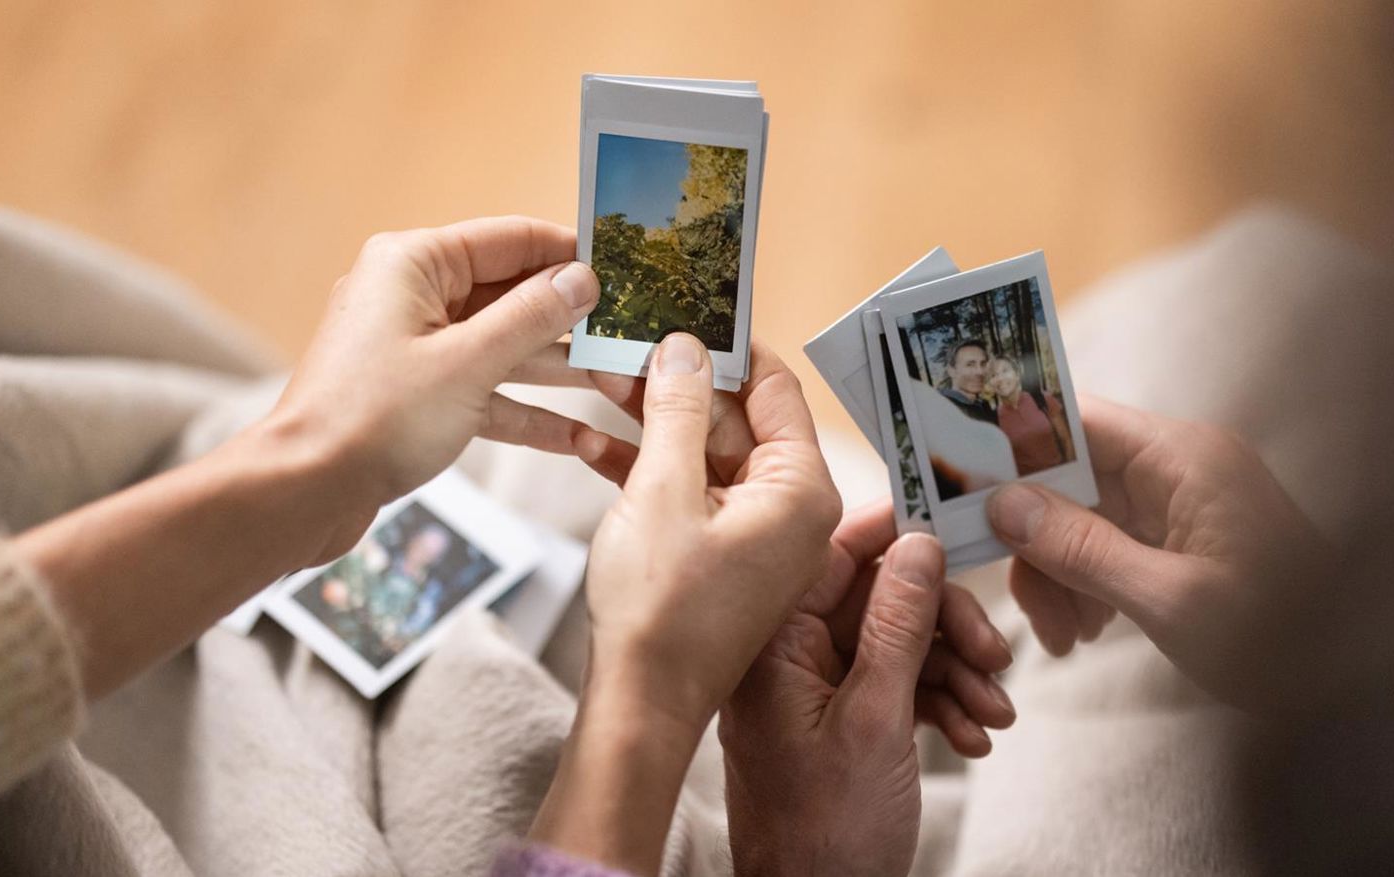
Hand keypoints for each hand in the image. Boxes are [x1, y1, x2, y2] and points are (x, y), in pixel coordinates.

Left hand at [266, 216, 633, 561]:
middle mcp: (412, 295)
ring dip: (559, 370)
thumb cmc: (372, 419)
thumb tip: (582, 279)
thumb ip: (532, 317)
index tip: (626, 270)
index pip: (512, 239)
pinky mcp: (417, 394)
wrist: (304, 492)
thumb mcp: (469, 363)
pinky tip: (579, 437)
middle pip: (513, 295)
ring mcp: (414, 346)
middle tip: (633, 337)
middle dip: (574, 321)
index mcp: (414, 263)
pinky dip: (526, 412)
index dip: (571, 254)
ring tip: (620, 385)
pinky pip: (485, 391)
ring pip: (504, 347)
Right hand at [530, 334, 842, 873]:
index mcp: (802, 490)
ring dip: (654, 421)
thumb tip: (686, 347)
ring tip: (598, 378)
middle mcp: (794, 511)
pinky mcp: (724, 559)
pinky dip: (650, 469)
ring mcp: (759, 538)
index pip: (775, 388)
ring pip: (708, 455)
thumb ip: (678, 410)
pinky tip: (591, 442)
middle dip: (679, 382)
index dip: (727, 345)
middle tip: (626, 341)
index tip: (685, 309)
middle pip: (739, 419)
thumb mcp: (663, 489)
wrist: (641, 705)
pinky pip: (693, 495)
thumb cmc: (661, 610)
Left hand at [720, 512, 1013, 876]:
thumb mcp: (876, 718)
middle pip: (879, 601)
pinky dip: (942, 705)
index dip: (896, 539)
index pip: (833, 557)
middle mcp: (788, 662)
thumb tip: (917, 544)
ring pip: (899, 646)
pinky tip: (974, 736)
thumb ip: (898, 625)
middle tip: (993, 654)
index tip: (952, 527)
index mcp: (774, 647)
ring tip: (993, 712)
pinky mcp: (842, 727)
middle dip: (945, 626)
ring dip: (955, 672)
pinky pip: (899, 689)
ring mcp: (815, 696)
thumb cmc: (826, 835)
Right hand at [985, 397, 1329, 709]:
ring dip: (1060, 572)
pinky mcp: (1184, 541)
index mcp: (1183, 458)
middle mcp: (1180, 467)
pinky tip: (1089, 632)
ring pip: (1084, 518)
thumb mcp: (1167, 599)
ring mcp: (1183, 504)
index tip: (962, 480)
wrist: (1352, 678)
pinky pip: (1112, 546)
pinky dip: (1089, 585)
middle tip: (1027, 605)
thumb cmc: (1279, 635)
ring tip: (1067, 639)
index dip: (1014, 446)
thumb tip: (1005, 505)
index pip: (1076, 421)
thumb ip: (1082, 549)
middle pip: (1071, 478)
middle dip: (1037, 538)